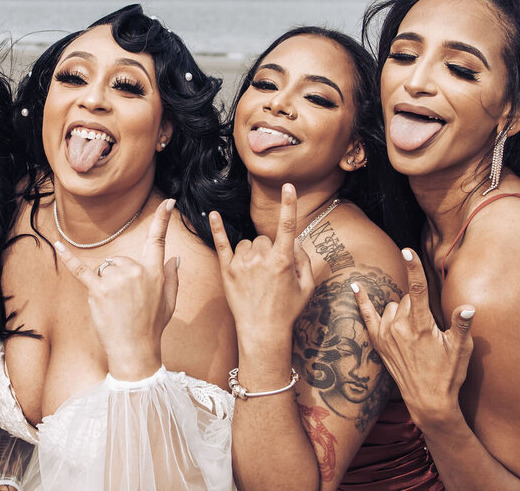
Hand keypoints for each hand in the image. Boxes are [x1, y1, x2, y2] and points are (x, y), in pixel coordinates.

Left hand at [55, 198, 179, 380]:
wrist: (135, 351)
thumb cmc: (152, 327)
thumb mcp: (169, 302)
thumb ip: (172, 277)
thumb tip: (175, 257)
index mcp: (155, 273)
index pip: (158, 241)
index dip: (163, 220)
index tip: (168, 202)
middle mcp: (136, 272)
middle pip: (120, 260)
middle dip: (119, 277)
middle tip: (125, 303)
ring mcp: (116, 280)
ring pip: (105, 269)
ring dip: (105, 284)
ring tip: (114, 307)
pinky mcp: (98, 290)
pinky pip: (81, 270)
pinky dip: (68, 258)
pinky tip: (57, 245)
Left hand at [209, 184, 314, 348]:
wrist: (262, 332)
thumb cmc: (287, 311)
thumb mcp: (307, 287)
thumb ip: (304, 261)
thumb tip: (296, 243)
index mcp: (283, 261)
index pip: (287, 226)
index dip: (289, 205)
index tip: (289, 186)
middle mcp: (261, 258)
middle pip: (264, 239)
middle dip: (268, 251)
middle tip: (270, 274)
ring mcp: (242, 263)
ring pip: (247, 244)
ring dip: (252, 254)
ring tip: (255, 277)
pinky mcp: (227, 270)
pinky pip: (222, 244)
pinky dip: (217, 228)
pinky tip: (213, 214)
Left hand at [352, 247, 474, 429]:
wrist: (428, 401)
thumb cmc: (448, 374)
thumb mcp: (460, 350)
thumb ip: (461, 326)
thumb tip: (468, 307)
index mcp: (420, 326)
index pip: (417, 291)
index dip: (413, 269)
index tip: (407, 250)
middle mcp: (399, 327)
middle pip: (407, 298)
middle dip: (419, 304)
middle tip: (431, 328)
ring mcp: (386, 334)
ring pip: (393, 306)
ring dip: (402, 310)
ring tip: (416, 333)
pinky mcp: (378, 341)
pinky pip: (367, 314)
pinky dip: (361, 300)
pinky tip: (355, 286)